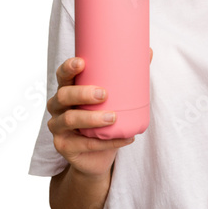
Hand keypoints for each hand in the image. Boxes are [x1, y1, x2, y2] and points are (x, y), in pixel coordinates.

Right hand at [46, 48, 152, 177]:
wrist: (98, 156)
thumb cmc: (104, 119)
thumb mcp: (115, 98)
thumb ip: (127, 76)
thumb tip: (149, 51)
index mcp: (68, 89)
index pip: (62, 75)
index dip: (68, 68)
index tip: (82, 62)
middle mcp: (58, 107)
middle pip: (63, 95)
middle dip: (82, 93)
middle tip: (104, 94)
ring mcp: (58, 128)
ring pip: (70, 119)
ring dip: (92, 118)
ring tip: (113, 117)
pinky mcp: (64, 147)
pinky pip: (83, 144)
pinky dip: (106, 142)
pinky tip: (124, 139)